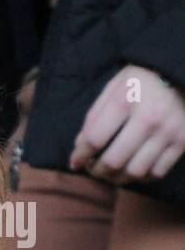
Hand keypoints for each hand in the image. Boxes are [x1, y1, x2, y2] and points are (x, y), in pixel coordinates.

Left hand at [70, 65, 184, 184]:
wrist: (183, 70)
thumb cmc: (143, 80)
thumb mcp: (114, 87)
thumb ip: (95, 116)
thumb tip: (80, 147)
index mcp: (126, 101)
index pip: (95, 139)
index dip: (79, 156)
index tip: (74, 163)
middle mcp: (149, 118)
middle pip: (114, 161)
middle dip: (96, 171)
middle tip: (92, 170)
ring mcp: (169, 131)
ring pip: (135, 172)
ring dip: (117, 178)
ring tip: (110, 173)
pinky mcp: (183, 141)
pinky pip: (157, 172)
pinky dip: (141, 177)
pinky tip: (132, 170)